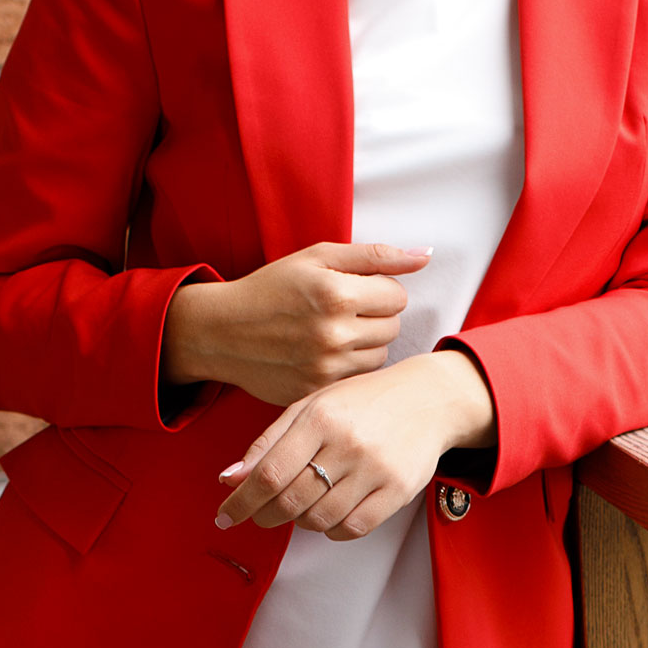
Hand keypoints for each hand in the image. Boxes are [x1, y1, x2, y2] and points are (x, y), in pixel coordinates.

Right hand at [164, 242, 429, 406]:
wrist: (222, 332)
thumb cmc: (272, 288)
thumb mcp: (318, 257)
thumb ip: (375, 255)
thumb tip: (425, 256)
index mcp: (336, 293)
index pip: (398, 296)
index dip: (380, 289)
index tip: (355, 290)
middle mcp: (333, 334)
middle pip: (393, 327)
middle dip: (376, 315)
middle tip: (343, 310)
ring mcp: (326, 367)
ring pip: (380, 355)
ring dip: (366, 343)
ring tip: (334, 332)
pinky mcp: (318, 391)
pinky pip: (358, 379)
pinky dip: (349, 366)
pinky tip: (324, 353)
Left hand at [215, 353, 495, 540]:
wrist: (427, 399)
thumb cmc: (362, 402)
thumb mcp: (311, 407)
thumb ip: (269, 443)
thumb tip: (229, 480)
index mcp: (320, 416)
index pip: (269, 472)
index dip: (241, 502)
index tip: (224, 518)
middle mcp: (347, 441)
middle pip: (291, 500)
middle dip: (266, 516)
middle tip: (261, 515)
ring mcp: (375, 468)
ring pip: (319, 518)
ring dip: (300, 521)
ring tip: (302, 506)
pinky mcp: (398, 490)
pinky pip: (352, 528)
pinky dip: (332, 529)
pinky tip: (330, 514)